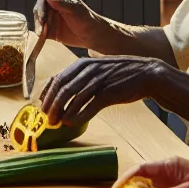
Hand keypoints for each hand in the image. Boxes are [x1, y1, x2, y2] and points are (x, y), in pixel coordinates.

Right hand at [33, 0, 104, 48]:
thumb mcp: (76, 10)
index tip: (43, 16)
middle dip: (38, 17)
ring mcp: (51, 20)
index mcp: (58, 0)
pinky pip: (41, 32)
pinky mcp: (50, 32)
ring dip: (38, 26)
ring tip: (41, 33)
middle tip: (42, 26)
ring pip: (38, 21)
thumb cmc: (87, 19)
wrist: (93, 36)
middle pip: (38, 10)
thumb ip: (62, 3)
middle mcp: (52, 9)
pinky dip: (39, 34)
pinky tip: (41, 37)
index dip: (40, 6)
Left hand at [39, 56, 165, 125]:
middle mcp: (88, 71)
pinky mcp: (109, 92)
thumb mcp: (96, 70)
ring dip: (63, 112)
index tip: (42, 106)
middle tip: (47, 119)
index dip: (47, 94)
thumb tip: (60, 93)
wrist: (146, 74)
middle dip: (52, 105)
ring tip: (57, 123)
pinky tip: (72, 123)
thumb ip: (78, 78)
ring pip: (74, 98)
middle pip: (62, 89)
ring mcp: (99, 81)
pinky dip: (79, 115)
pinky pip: (90, 106)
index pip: (57, 79)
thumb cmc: (118, 74)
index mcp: (82, 64)